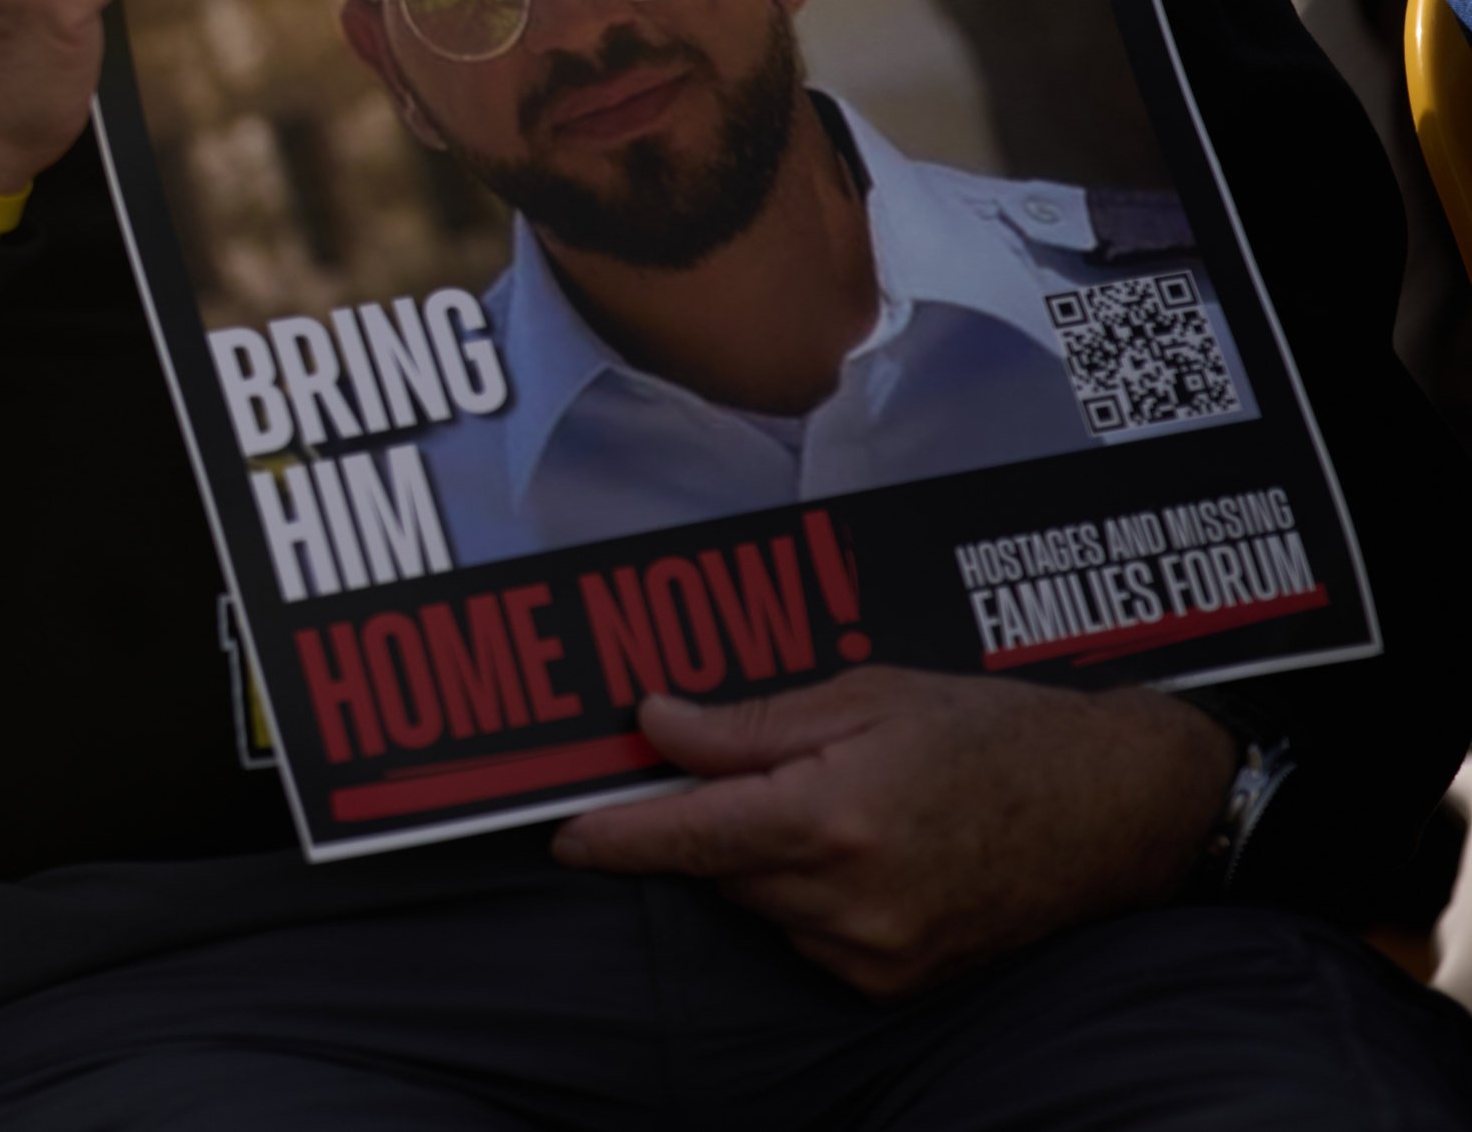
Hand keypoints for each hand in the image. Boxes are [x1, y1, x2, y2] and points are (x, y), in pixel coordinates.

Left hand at [550, 669, 1233, 995]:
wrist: (1113, 807)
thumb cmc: (995, 734)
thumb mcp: (864, 696)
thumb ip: (749, 722)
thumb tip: (657, 724)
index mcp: (835, 817)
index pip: (690, 834)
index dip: (617, 835)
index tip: (564, 833)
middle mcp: (852, 900)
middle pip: (722, 867)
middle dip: (714, 822)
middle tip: (751, 771)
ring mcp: (879, 952)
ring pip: (762, 905)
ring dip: (767, 858)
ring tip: (837, 802)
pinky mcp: (899, 982)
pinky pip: (810, 937)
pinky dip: (810, 896)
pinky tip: (865, 851)